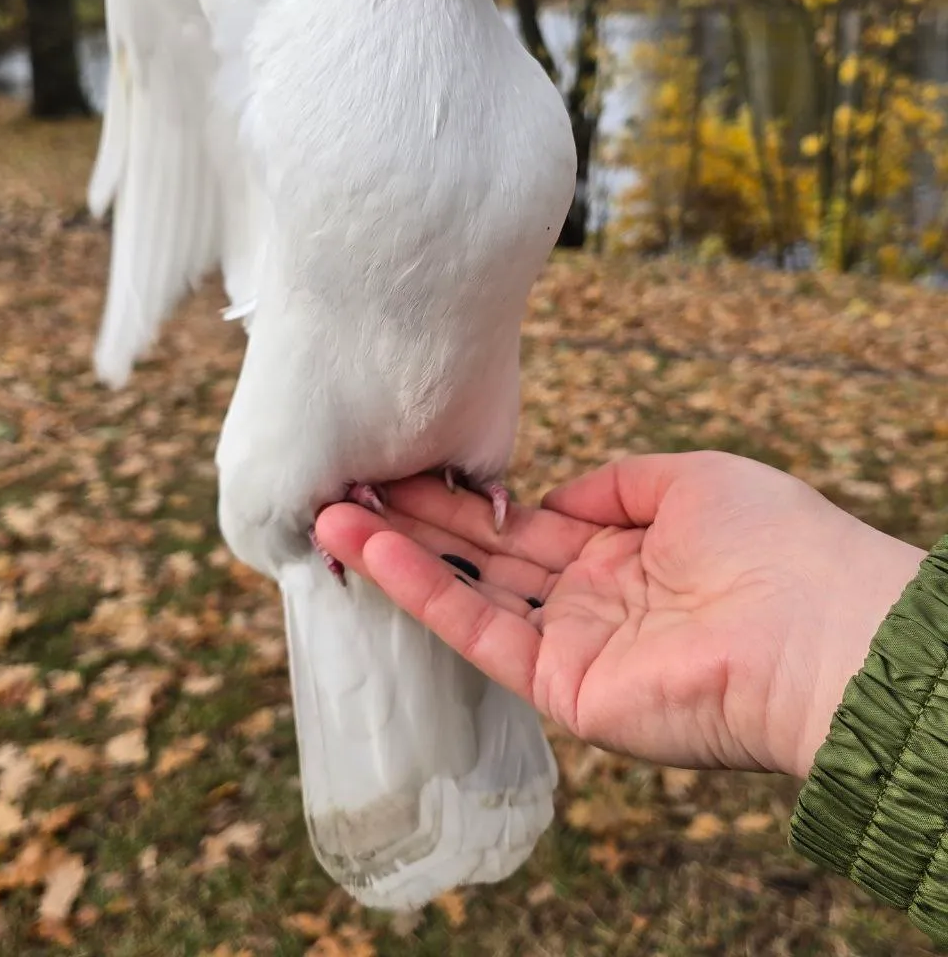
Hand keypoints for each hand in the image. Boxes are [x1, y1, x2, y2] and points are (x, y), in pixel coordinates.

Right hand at [316, 452, 923, 777]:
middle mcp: (593, 600)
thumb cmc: (773, 541)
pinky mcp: (562, 687)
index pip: (529, 522)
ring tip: (330, 514)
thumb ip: (619, 483)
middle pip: (488, 553)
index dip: (470, 493)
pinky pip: (481, 632)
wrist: (816, 626)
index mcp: (627, 552)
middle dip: (419, 517)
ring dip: (398, 554)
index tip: (411, 459)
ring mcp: (574, 645)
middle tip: (348, 480)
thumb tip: (560, 496)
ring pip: (471, 591)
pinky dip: (424, 591)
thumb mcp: (693, 479)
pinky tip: (370, 551)